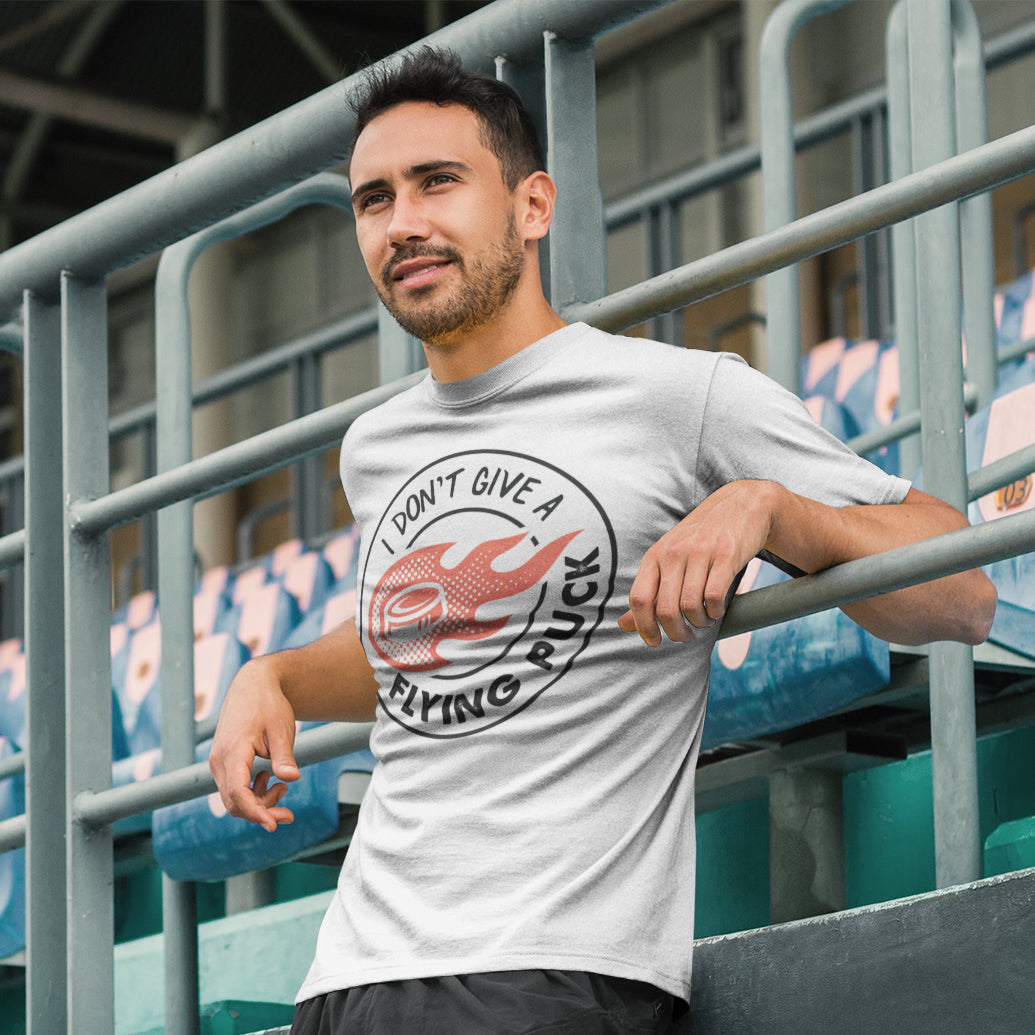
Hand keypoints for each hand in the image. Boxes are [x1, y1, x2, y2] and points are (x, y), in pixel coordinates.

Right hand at [209, 656, 300, 831]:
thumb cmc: (269, 704)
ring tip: (282, 787)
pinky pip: (232, 788)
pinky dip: (251, 792)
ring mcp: (217, 762)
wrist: (253, 685)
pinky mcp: (222, 762)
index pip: (238, 792)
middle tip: (290, 814)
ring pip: (232, 798)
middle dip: (261, 813)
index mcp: (232, 751)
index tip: (275, 825)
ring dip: (258, 803)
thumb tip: (292, 778)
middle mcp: (218, 760)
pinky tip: (269, 778)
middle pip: (234, 802)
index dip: (256, 812)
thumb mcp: (281, 728)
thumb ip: (284, 755)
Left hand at [619, 480, 776, 645]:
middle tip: (685, 635)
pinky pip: (713, 597)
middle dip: (675, 632)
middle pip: (664, 609)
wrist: (741, 505)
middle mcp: (673, 553)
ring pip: (689, 606)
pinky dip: (715, 611)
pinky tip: (717, 608)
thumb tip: (623, 624)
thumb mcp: (669, 557)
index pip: (639, 598)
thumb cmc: (701, 538)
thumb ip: (648, 589)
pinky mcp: (725, 556)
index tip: (654, 641)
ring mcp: (699, 553)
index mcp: (655, 555)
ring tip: (704, 620)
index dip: (643, 626)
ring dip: (698, 623)